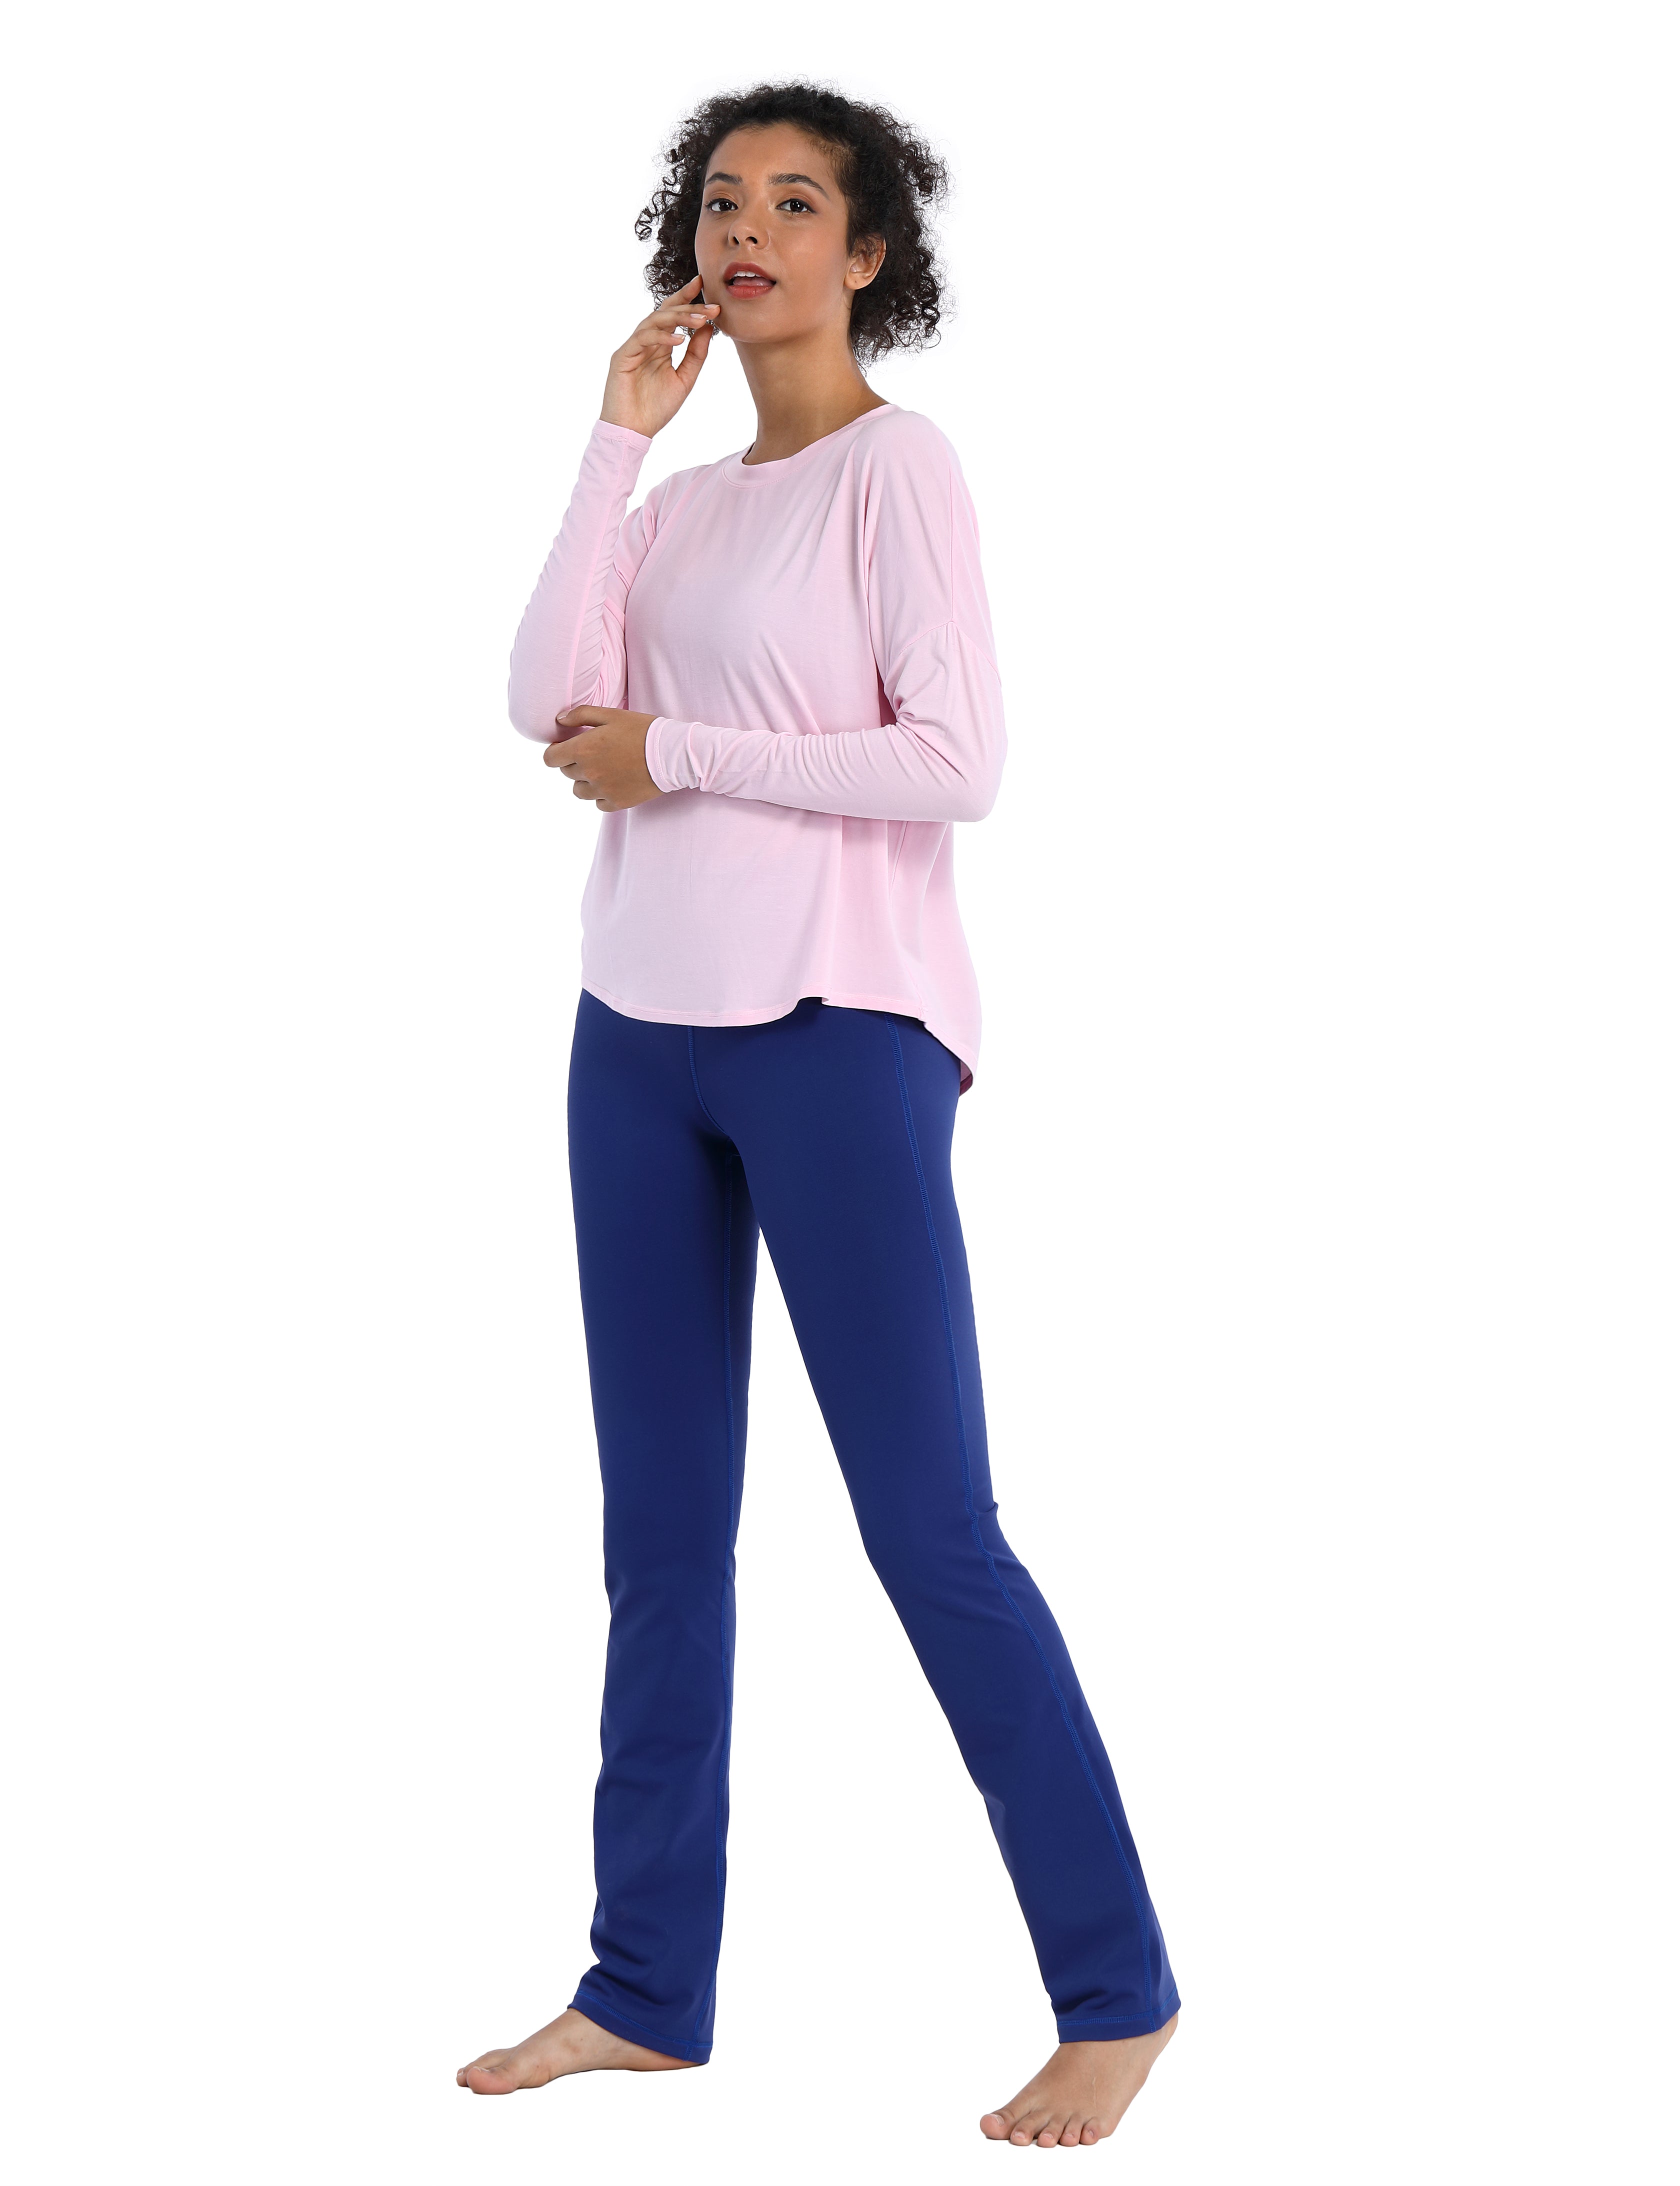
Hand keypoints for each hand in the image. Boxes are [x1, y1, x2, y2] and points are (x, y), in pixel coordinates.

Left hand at [544, 706, 662, 809]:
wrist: (670, 754)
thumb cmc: (641, 730)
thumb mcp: (611, 714)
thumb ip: (581, 715)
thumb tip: (560, 721)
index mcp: (583, 749)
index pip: (550, 759)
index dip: (555, 752)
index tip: (565, 747)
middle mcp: (588, 772)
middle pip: (566, 772)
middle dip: (574, 762)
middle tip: (594, 753)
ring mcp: (602, 790)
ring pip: (579, 791)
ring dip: (585, 781)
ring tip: (603, 769)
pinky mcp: (617, 802)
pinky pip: (598, 803)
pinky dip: (602, 794)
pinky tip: (614, 782)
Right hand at [600, 275, 720, 438]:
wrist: (634, 432)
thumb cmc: (656, 409)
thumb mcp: (685, 379)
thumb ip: (696, 354)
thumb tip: (708, 328)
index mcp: (659, 346)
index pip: (673, 315)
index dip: (687, 299)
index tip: (705, 286)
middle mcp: (645, 342)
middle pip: (664, 312)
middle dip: (688, 306)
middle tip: (710, 306)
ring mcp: (633, 347)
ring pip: (654, 321)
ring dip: (678, 318)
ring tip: (699, 320)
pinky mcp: (622, 356)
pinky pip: (642, 339)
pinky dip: (661, 337)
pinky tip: (679, 340)